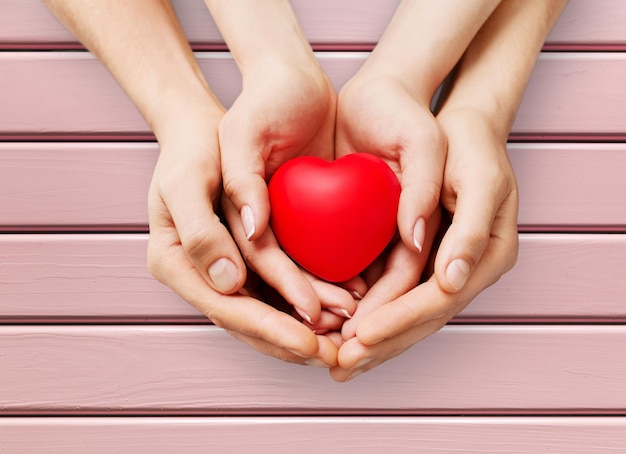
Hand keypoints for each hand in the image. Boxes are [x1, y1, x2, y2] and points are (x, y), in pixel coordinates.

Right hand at [146, 104, 338, 366]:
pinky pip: (278, 288)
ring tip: (346, 337)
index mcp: (176, 263)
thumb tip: (229, 283)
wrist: (204, 129)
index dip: (269, 329)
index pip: (227, 308)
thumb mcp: (186, 181)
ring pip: (268, 310)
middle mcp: (201, 274)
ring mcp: (225, 269)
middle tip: (336, 356)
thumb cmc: (192, 149)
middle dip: (293, 341)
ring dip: (306, 328)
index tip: (309, 343)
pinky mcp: (248, 258)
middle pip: (249, 320)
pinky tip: (339, 308)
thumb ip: (200, 232)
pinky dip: (307, 301)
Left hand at [330, 108, 518, 381]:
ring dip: (372, 341)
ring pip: (404, 313)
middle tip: (340, 366)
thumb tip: (450, 280)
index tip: (362, 337)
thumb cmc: (472, 146)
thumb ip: (468, 229)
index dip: (400, 321)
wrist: (459, 126)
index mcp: (485, 257)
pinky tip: (340, 328)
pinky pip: (392, 293)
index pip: (438, 301)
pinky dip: (368, 313)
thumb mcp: (479, 179)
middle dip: (381, 344)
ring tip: (336, 362)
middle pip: (420, 319)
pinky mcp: (418, 256)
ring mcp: (440, 267)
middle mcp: (463, 270)